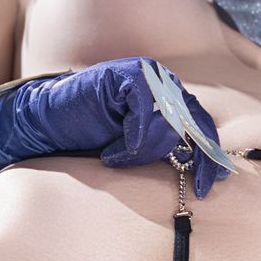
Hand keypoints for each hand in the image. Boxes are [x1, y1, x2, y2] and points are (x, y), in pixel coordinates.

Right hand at [0, 57, 227, 196]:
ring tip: (117, 158)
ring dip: (144, 152)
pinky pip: (145, 114)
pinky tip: (111, 152)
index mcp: (170, 96)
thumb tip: (204, 166)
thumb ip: (168, 146)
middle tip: (187, 185)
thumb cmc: (92, 136)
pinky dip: (131, 141)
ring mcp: (146, 74)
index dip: (208, 155)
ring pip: (168, 122)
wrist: (50, 123)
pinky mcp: (127, 76)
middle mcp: (164, 81)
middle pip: (190, 124)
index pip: (201, 124)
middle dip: (187, 159)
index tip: (210, 185)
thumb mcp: (140, 146)